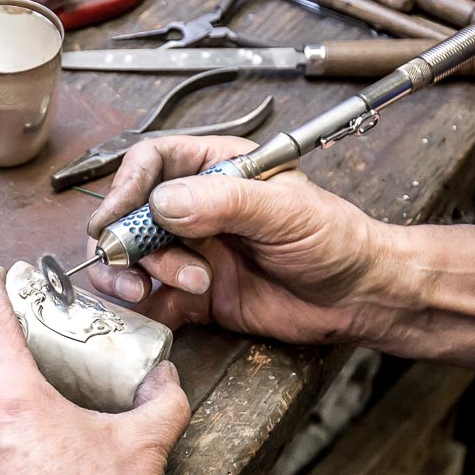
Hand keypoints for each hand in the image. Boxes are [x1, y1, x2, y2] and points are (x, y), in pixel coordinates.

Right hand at [85, 135, 399, 345]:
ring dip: (138, 276)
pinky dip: (146, 309)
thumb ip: (225, 202)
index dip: (126, 187)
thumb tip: (163, 203)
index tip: (116, 218)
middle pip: (129, 215)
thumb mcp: (285, 211)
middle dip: (124, 242)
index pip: (151, 163)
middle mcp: (195, 208)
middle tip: (133, 268)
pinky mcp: (193, 294)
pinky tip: (165, 312)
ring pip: (132, 260)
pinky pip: (152, 300)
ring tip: (183, 287)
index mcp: (215, 168)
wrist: (358, 298)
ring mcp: (191, 251)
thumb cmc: (336, 240)